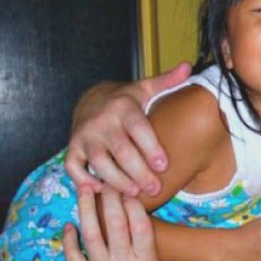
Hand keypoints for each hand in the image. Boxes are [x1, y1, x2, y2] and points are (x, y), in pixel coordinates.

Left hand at [63, 189, 168, 260]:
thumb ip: (168, 259)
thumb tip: (180, 239)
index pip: (141, 224)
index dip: (134, 203)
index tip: (129, 188)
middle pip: (116, 222)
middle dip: (111, 197)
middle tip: (106, 180)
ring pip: (92, 232)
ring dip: (87, 208)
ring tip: (85, 188)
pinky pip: (73, 256)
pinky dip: (69, 239)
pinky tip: (69, 226)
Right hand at [65, 61, 192, 196]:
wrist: (90, 99)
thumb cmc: (125, 101)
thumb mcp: (144, 89)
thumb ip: (166, 82)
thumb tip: (188, 67)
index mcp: (123, 106)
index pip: (138, 127)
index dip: (150, 148)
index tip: (163, 166)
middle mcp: (102, 120)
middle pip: (121, 150)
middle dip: (139, 172)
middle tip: (154, 189)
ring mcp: (85, 135)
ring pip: (99, 162)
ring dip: (117, 181)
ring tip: (134, 193)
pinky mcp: (73, 147)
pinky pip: (73, 167)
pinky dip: (83, 181)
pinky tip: (100, 190)